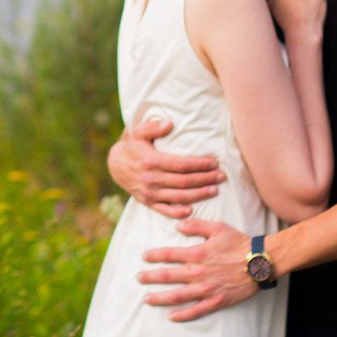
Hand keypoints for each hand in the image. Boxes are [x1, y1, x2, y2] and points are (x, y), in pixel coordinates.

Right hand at [107, 116, 222, 219]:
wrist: (114, 165)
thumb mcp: (137, 132)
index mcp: (152, 161)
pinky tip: (191, 210)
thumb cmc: (131, 146)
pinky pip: (165, 210)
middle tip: (222, 177)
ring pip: (179, 196)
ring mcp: (150, 192)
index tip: (214, 163)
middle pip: (184, 181)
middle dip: (205, 179)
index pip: (182, 164)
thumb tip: (169, 124)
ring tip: (214, 190)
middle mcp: (152, 178)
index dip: (200, 165)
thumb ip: (153, 127)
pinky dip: (178, 212)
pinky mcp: (147, 202)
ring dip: (199, 194)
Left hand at [137, 217, 258, 321]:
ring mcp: (207, 288)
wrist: (260, 262)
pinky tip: (171, 316)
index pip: (169, 254)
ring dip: (161, 298)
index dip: (154, 255)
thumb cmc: (239, 243)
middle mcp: (199, 272)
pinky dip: (183, 315)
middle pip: (169, 276)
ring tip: (147, 299)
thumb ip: (196, 225)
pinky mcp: (217, 301)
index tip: (143, 257)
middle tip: (138, 278)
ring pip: (178, 296)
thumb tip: (177, 225)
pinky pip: (197, 310)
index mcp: (198, 253)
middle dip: (151, 277)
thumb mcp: (218, 228)